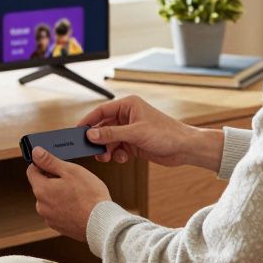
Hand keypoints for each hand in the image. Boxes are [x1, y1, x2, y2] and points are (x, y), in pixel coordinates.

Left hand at [26, 147, 110, 241]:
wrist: (102, 223)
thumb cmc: (89, 196)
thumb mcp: (71, 171)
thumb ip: (50, 161)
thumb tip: (36, 152)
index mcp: (41, 189)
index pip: (32, 171)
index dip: (43, 164)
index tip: (55, 165)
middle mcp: (41, 205)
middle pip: (41, 186)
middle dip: (53, 180)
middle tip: (72, 180)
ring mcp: (49, 218)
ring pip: (49, 199)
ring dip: (58, 194)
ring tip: (77, 195)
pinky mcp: (58, 226)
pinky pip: (56, 212)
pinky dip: (64, 207)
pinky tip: (77, 206)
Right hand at [77, 95, 222, 170]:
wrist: (185, 149)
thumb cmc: (166, 133)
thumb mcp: (135, 133)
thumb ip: (111, 134)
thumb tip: (91, 134)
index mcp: (128, 105)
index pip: (101, 111)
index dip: (88, 120)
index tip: (77, 131)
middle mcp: (127, 116)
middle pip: (103, 127)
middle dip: (98, 139)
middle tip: (91, 150)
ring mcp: (130, 130)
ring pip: (109, 140)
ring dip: (106, 149)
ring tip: (106, 157)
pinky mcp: (134, 143)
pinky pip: (117, 148)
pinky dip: (116, 154)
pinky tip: (122, 157)